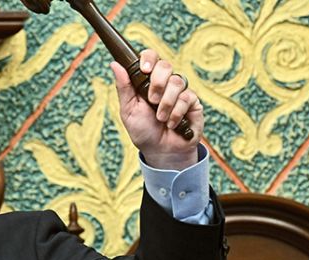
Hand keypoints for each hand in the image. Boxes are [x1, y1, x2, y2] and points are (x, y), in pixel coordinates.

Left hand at [110, 49, 203, 169]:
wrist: (160, 151)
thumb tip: (115, 64)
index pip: (151, 58)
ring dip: (165, 103)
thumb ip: (124, 87)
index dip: (148, 58)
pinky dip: (176, 113)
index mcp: (147, 81)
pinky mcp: (193, 102)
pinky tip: (171, 123)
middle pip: (165, 65)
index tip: (144, 69)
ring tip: (160, 118)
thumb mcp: (128, 110)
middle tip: (151, 100)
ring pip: (176, 82)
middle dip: (157, 83)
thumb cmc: (143, 130)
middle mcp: (165, 83)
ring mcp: (180, 91)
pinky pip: (187, 98)